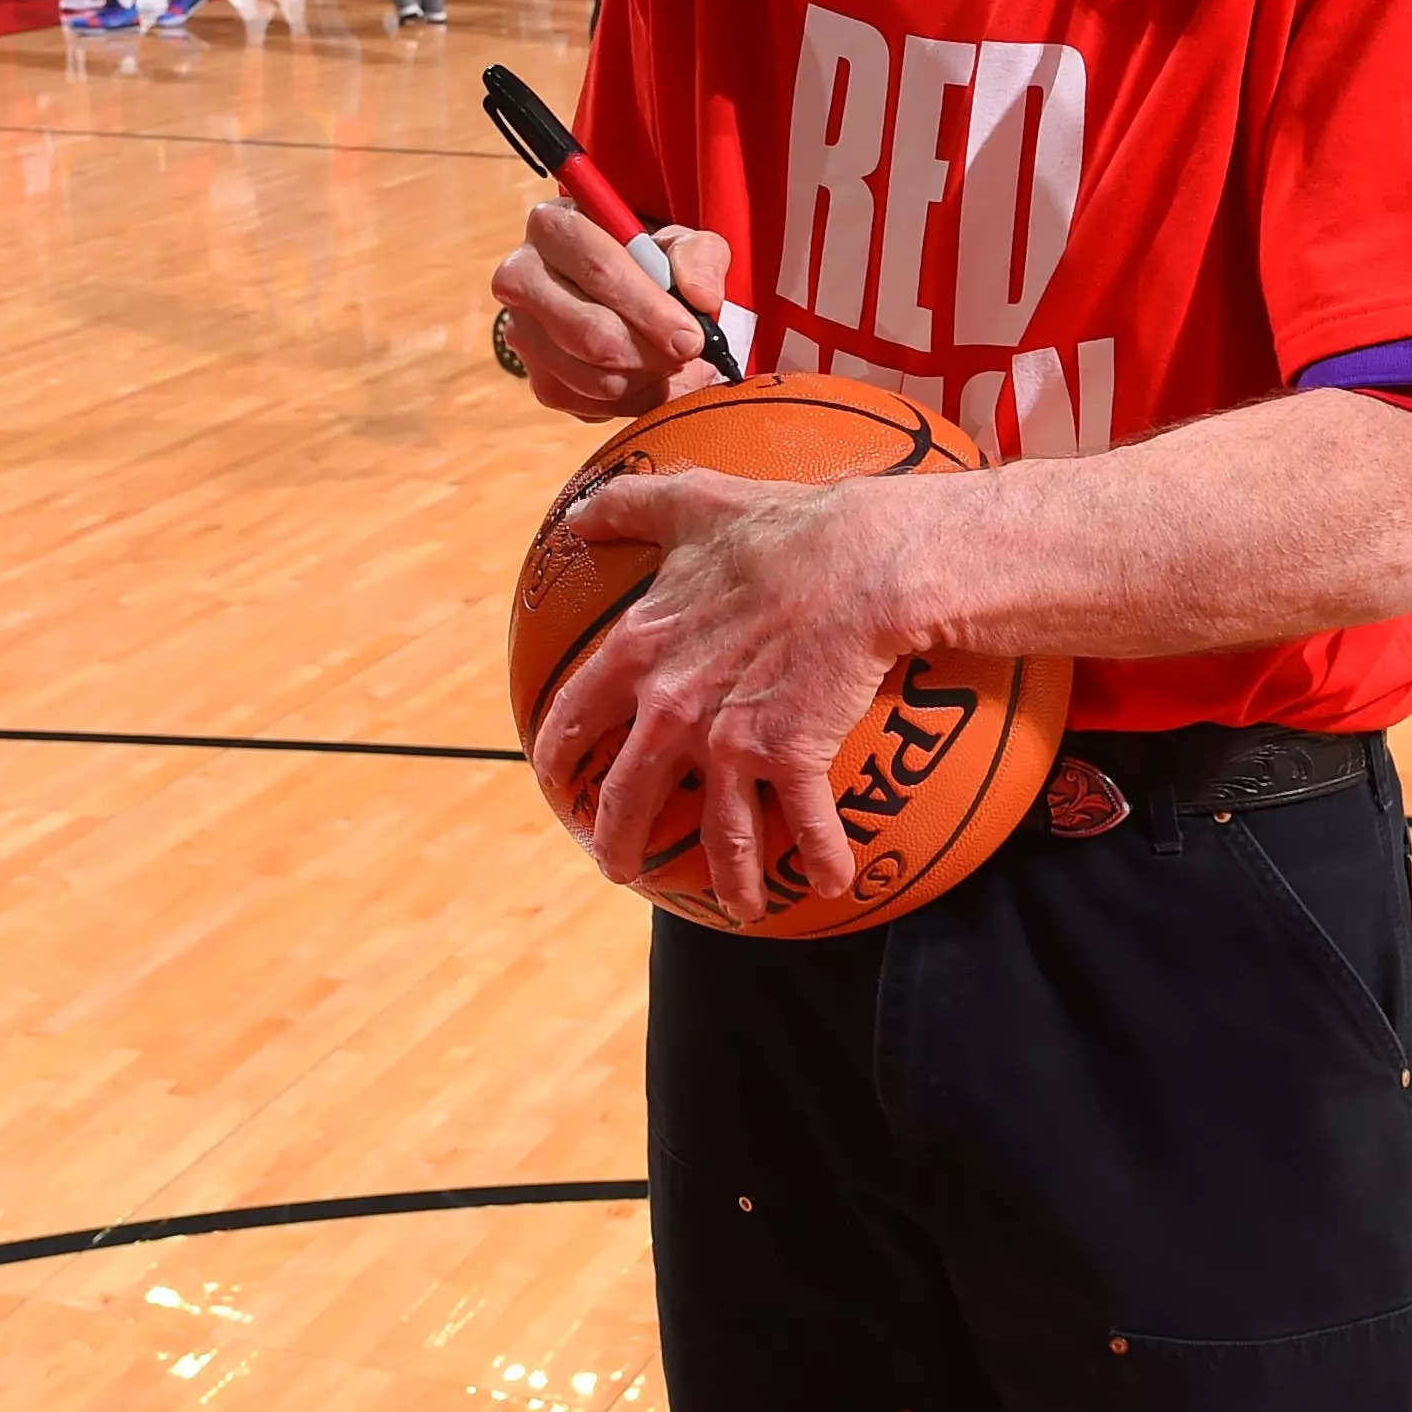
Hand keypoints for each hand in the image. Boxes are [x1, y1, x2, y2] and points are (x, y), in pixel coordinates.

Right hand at [487, 200, 726, 419]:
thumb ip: (700, 257)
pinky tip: (653, 376)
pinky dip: (633, 399)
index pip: (598, 270)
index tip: (690, 337)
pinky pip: (590, 405)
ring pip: (590, 377)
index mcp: (553, 226)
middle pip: (588, 333)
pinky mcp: (536, 377)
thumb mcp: (680, 241)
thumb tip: (701, 299)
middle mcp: (521, 277)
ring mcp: (522, 332)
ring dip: (646, 378)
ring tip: (675, 361)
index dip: (649, 309)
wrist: (619, 286)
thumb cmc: (648, 258)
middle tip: (689, 353)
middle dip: (650, 352)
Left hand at [526, 466, 891, 915]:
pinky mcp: (788, 757)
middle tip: (622, 867)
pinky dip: (818, 860)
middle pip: (627, 797)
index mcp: (640, 651)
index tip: (554, 779)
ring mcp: (726, 740)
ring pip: (717, 834)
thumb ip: (630, 507)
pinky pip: (803, 828)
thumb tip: (579, 512)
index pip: (575, 716)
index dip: (559, 754)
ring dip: (729, 880)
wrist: (856, 559)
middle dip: (618, 843)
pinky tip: (832, 884)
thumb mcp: (691, 503)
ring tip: (739, 908)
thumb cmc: (777, 526)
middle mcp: (670, 708)